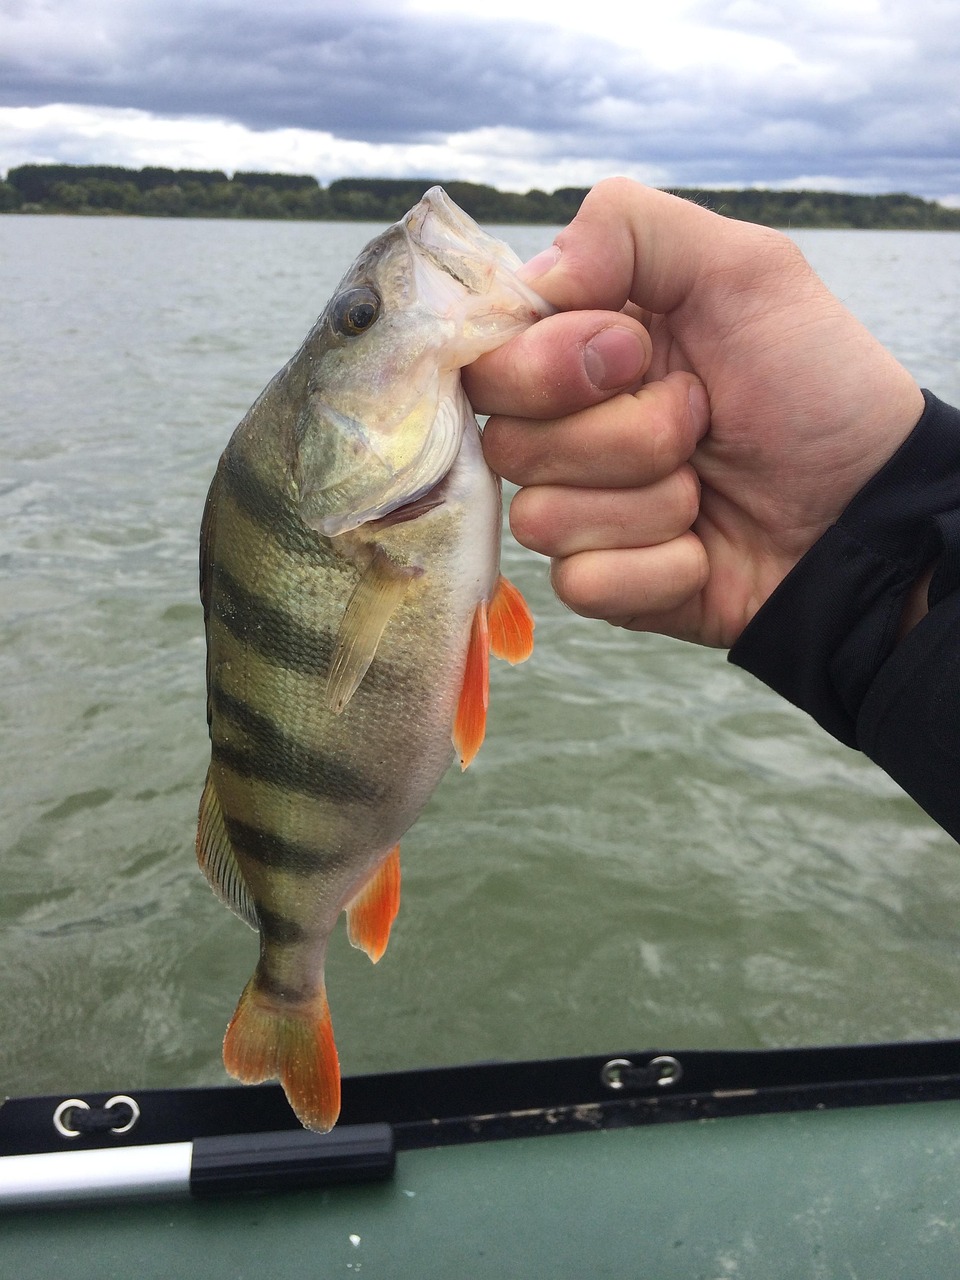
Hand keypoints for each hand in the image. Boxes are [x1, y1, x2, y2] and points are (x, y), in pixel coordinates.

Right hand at [464, 179, 924, 647]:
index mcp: (578, 346)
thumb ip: (626, 229)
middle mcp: (563, 428)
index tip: (631, 355)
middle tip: (699, 414)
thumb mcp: (744, 269)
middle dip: (624, 434)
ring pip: (542, 520)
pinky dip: (661, 565)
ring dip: (653, 501)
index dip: (545, 365)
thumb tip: (530, 279)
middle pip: (509, 444)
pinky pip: (584, 582)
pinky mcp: (601, 583)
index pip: (486, 358)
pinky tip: (705, 548)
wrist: (866, 508)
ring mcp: (579, 510)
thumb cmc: (813, 384)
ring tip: (710, 485)